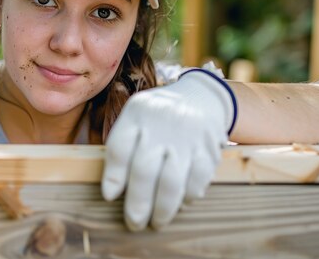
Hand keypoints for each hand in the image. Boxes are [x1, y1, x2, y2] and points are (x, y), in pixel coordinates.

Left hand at [101, 68, 236, 230]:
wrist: (201, 96)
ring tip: (156, 222)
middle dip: (137, 203)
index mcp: (137, 112)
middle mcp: (161, 122)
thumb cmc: (158, 116)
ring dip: (163, 208)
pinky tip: (180, 203)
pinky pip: (197, 181)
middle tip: (134, 223)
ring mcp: (186, 135)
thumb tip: (112, 193)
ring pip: (171, 181)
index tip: (110, 197)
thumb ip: (123, 147)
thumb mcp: (136, 117)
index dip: (113, 176)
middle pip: (144, 170)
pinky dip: (188, 197)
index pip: (119, 147)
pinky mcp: (208, 147)